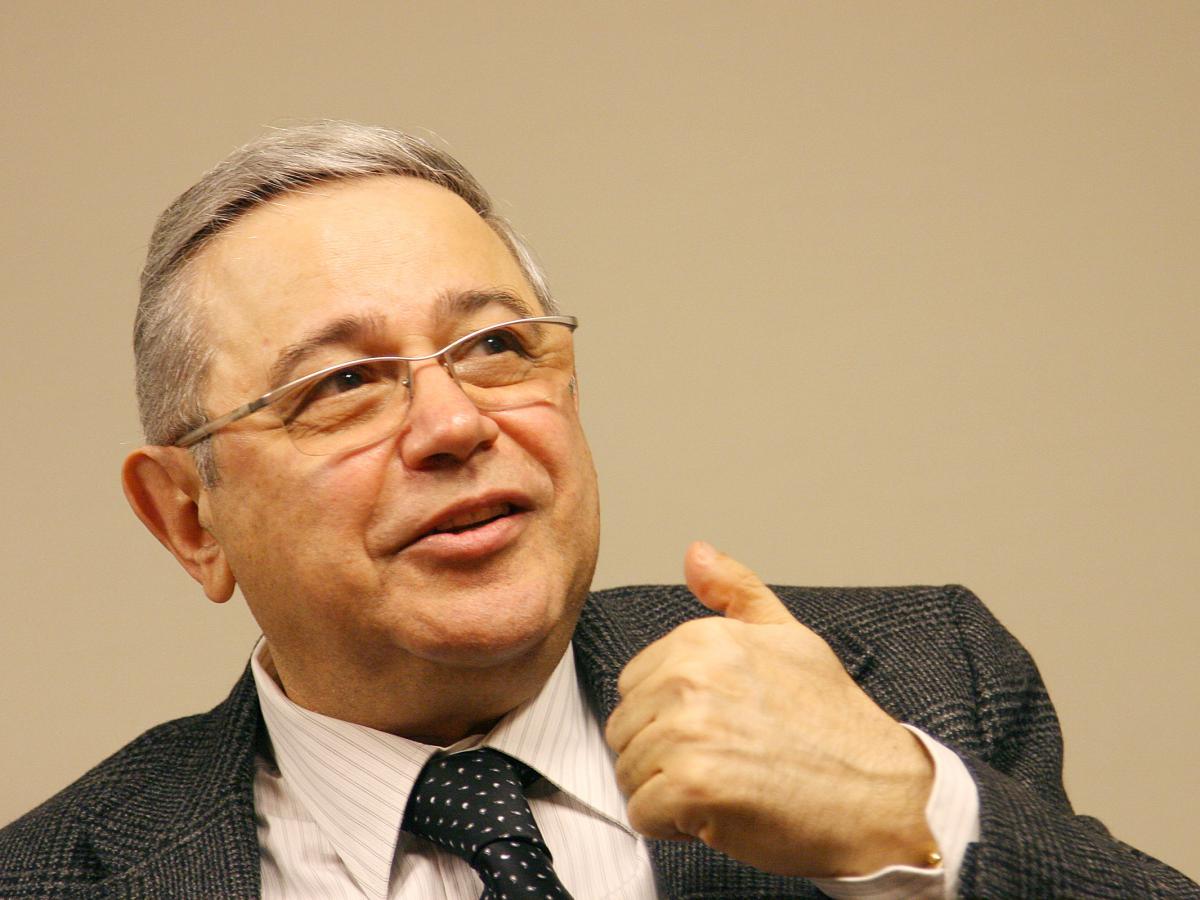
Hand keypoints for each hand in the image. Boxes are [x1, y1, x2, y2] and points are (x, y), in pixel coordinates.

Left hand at [604, 541, 937, 877]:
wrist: (880, 798)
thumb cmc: (835, 724)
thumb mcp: (790, 637)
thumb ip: (736, 591)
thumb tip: (695, 554)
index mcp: (702, 640)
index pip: (633, 686)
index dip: (668, 716)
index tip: (717, 728)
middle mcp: (689, 678)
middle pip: (625, 731)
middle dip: (663, 756)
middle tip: (726, 762)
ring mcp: (688, 732)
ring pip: (629, 774)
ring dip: (667, 793)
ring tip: (727, 785)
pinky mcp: (692, 787)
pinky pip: (642, 814)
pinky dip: (672, 826)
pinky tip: (720, 814)